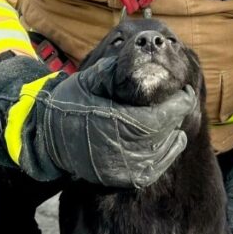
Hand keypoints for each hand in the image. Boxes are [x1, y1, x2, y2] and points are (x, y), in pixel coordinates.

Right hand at [0, 54, 197, 186]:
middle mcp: (119, 149)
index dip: (176, 106)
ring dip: (172, 138)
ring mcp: (119, 168)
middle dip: (175, 119)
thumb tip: (143, 54)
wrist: (46, 136)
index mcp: (113, 122)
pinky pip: (150, 171)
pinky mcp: (118, 179)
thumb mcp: (90, 79)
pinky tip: (170, 143)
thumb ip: (117, 70)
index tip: (186, 93)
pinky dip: (164, 157)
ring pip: (158, 155)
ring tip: (178, 122)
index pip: (157, 118)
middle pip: (161, 136)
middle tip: (184, 103)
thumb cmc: (69, 102)